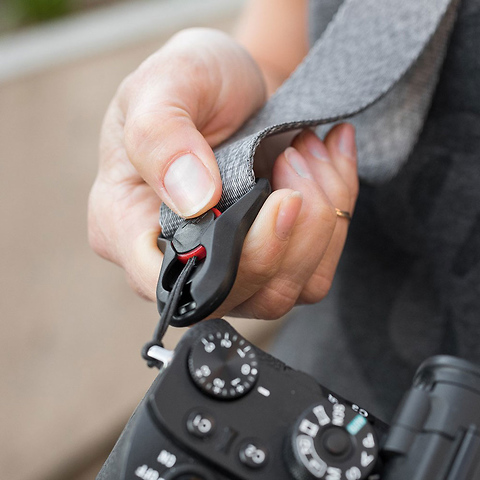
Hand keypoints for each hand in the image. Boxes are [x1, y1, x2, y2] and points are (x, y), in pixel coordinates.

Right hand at [88, 28, 358, 318]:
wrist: (232, 84)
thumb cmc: (191, 83)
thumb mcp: (165, 85)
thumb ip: (161, 137)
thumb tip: (195, 202)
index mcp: (127, 225)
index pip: (163, 283)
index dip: (224, 263)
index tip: (277, 200)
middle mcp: (178, 258)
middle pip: (241, 293)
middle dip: (290, 230)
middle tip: (294, 155)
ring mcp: (229, 267)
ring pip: (287, 290)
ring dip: (319, 220)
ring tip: (308, 151)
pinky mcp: (271, 261)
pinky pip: (315, 272)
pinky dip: (336, 217)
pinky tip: (328, 165)